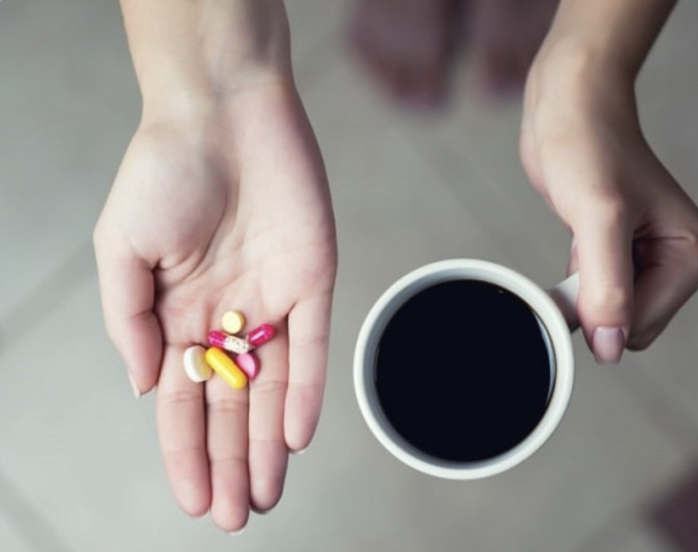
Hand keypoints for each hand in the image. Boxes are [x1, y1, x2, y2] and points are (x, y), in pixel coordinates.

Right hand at [93, 81, 337, 531]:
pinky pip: (311, 346)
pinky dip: (305, 391)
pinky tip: (296, 436)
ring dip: (269, 444)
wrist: (220, 114)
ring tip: (268, 496)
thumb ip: (130, 321)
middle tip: (239, 517)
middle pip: (231, 407)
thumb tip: (140, 390)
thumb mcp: (121, 249)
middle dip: (233, 463)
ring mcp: (271, 303)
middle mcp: (227, 319)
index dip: (187, 453)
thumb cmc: (162, 172)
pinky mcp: (314, 281)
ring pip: (272, 389)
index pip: (182, 402)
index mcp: (178, 315)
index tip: (195, 501)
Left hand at [520, 50, 697, 363]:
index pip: (643, 326)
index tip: (586, 261)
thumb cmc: (589, 146)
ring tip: (585, 236)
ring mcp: (652, 262)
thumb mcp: (600, 218)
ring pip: (611, 317)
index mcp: (696, 255)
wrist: (570, 107)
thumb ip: (608, 288)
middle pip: (630, 327)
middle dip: (597, 299)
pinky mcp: (623, 257)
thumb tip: (612, 349)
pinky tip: (581, 238)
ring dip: (584, 288)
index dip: (604, 307)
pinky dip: (578, 279)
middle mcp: (681, 261)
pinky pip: (598, 298)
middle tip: (585, 245)